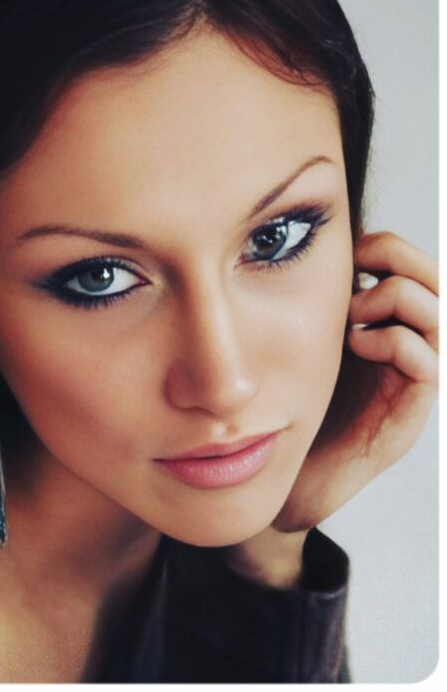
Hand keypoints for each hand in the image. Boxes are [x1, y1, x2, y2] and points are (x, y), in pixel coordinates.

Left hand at [224, 231, 437, 584]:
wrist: (288, 474)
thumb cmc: (290, 401)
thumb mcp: (301, 335)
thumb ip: (314, 298)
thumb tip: (300, 245)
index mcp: (384, 325)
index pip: (413, 267)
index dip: (386, 247)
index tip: (349, 249)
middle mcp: (408, 347)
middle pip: (437, 282)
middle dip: (400, 260)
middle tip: (360, 268)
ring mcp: (413, 380)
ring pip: (438, 315)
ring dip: (395, 299)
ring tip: (354, 312)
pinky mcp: (410, 411)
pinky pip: (428, 362)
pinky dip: (395, 341)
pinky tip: (357, 344)